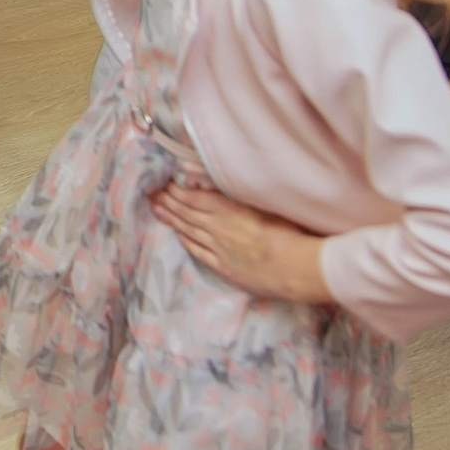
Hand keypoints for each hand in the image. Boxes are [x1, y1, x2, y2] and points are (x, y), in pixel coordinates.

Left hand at [149, 181, 331, 302]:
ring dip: (171, 219)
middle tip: (151, 192)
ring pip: (188, 231)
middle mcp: (218, 229)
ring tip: (157, 209)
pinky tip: (179, 235)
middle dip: (167, 201)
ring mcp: (219, 249)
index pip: (193, 198)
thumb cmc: (290, 232)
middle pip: (186, 213)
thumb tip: (223, 181)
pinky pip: (199, 252)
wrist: (297, 268)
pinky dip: (186, 241)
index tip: (164, 181)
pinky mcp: (225, 267)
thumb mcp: (267, 203)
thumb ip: (242, 194)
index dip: (175, 190)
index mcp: (228, 210)